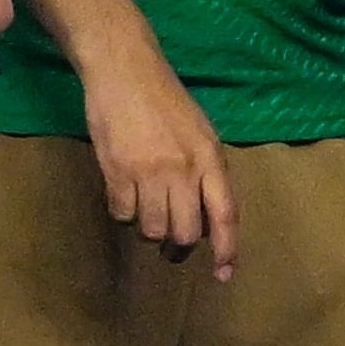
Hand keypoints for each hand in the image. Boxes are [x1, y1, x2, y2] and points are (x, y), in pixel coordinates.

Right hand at [83, 41, 239, 278]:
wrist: (125, 71)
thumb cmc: (166, 99)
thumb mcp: (200, 131)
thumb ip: (206, 171)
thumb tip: (207, 216)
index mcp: (210, 156)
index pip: (226, 213)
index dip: (227, 248)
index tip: (224, 275)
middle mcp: (184, 168)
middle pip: (185, 233)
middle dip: (178, 247)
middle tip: (170, 248)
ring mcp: (149, 172)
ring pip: (152, 230)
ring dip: (149, 230)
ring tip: (146, 211)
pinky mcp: (117, 173)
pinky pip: (122, 215)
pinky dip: (123, 213)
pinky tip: (123, 193)